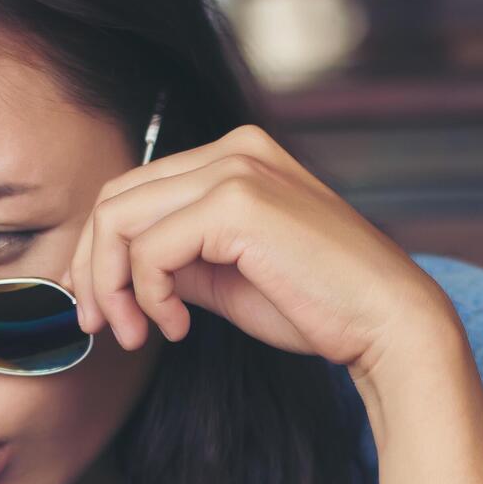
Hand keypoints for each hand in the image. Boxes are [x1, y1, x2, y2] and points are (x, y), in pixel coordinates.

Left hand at [67, 125, 454, 380]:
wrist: (387, 323)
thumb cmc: (319, 306)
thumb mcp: (230, 277)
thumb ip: (179, 261)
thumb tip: (120, 274)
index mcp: (236, 157)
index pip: (135, 191)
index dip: (102, 252)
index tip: (104, 307)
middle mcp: (234, 150)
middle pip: (116, 198)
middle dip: (95, 270)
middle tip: (104, 327)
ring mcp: (237, 169)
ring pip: (121, 219)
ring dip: (114, 286)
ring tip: (137, 333)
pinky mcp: (238, 204)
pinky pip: (151, 249)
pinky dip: (149, 295)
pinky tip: (178, 327)